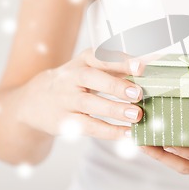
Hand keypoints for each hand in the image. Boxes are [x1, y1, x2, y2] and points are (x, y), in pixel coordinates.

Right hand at [16, 48, 144, 139]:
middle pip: (92, 79)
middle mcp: (72, 77)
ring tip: (137, 115)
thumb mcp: (92, 67)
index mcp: (84, 59)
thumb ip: (120, 66)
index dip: (121, 61)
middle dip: (116, 85)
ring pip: (90, 104)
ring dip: (114, 110)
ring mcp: (65, 100)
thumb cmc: (77, 81)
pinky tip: (127, 133)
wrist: (34, 101)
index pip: (102, 56)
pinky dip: (109, 131)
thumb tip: (154, 62)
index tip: (141, 66)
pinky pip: (87, 126)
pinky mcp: (63, 121)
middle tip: (138, 93)